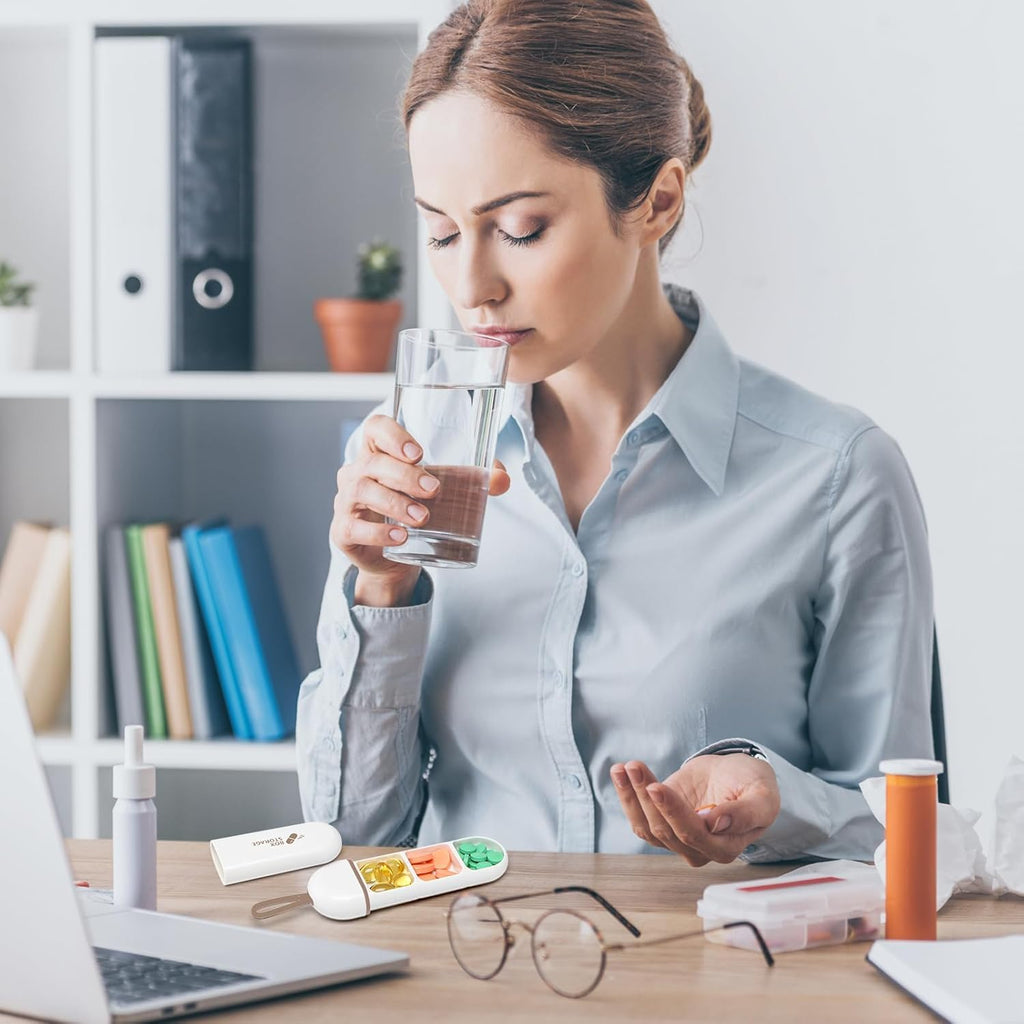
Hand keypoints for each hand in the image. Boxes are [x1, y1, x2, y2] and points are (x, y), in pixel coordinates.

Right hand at [330, 414, 509, 604]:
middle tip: (434, 491)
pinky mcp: (343, 530)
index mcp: (379, 452)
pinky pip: (354, 527)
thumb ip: (474, 481)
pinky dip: (378, 532)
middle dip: (406, 475)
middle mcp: (357, 471)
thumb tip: (502, 480)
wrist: (395, 556)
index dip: (393, 435)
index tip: (418, 453)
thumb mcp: (445, 491)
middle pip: (373, 462)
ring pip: (362, 491)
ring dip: (395, 503)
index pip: (376, 428)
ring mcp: (346, 500)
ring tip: (422, 518)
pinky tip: (400, 537)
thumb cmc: (415, 508)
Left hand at [610, 754, 780, 865]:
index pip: (692, 834)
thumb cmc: (753, 786)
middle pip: (664, 829)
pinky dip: (627, 795)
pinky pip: (640, 816)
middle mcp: (699, 850)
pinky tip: (621, 774)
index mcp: (725, 847)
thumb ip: (746, 813)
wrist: (737, 775)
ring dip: (631, 796)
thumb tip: (715, 824)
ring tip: (624, 768)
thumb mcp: (762, 796)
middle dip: (646, 797)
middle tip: (634, 767)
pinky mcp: (662, 824)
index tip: (656, 787)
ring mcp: (677, 839)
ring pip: (647, 825)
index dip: (672, 812)